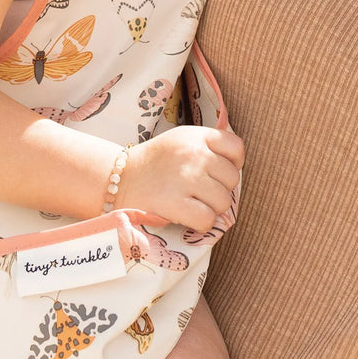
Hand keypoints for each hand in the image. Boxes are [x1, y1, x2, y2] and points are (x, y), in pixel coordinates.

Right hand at [120, 126, 242, 232]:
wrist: (121, 177)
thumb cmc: (155, 161)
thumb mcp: (181, 140)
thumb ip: (207, 146)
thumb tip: (235, 168)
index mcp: (196, 136)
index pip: (236, 147)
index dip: (233, 163)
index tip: (218, 171)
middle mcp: (194, 154)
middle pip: (232, 178)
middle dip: (220, 188)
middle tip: (201, 191)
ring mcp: (186, 178)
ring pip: (223, 202)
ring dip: (211, 207)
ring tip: (193, 203)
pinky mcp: (176, 203)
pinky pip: (208, 220)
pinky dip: (201, 223)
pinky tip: (188, 216)